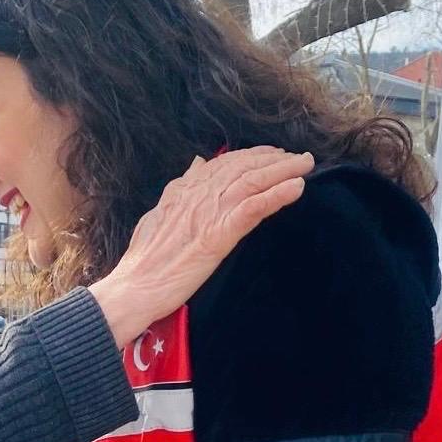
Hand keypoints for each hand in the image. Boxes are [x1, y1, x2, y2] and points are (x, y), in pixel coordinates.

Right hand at [89, 147, 311, 347]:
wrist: (134, 287)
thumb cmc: (142, 262)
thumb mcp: (157, 216)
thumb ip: (179, 190)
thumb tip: (196, 164)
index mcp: (182, 190)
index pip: (222, 163)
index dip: (250, 155)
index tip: (270, 154)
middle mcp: (196, 194)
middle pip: (242, 167)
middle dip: (273, 158)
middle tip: (298, 157)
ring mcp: (208, 213)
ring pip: (252, 181)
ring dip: (283, 169)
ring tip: (306, 164)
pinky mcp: (218, 234)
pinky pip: (254, 208)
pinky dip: (277, 195)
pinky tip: (297, 187)